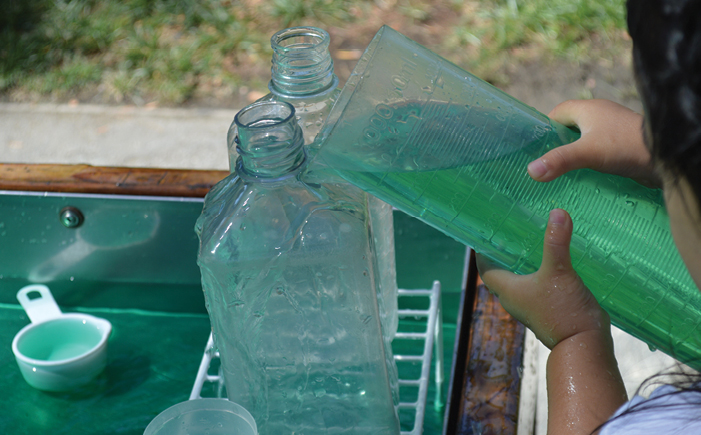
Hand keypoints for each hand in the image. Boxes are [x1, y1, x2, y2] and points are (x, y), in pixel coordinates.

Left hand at [476, 209, 608, 348]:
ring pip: (520, 280)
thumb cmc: (564, 311)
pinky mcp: (547, 308)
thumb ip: (557, 243)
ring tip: (532, 242)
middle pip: (501, 272)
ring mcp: (530, 305)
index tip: (485, 233)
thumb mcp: (560, 272)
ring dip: (523, 264)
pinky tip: (554, 261)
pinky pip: (536, 286)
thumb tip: (557, 213)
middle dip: (504, 254)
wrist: (584, 345)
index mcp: (508, 289)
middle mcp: (515, 298)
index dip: (482, 251)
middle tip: (512, 232)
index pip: (485, 268)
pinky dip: (539, 273)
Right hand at [527, 99, 659, 187]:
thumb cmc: (624, 146)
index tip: (535, 148)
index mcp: (588, 108)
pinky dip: (589, 160)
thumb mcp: (586, 153)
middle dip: (557, 144)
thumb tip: (530, 171)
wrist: (665, 155)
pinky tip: (585, 174)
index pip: (556, 113)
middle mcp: (599, 115)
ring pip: (584, 139)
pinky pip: (598, 149)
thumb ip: (558, 160)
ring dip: (574, 153)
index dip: (545, 128)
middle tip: (545, 163)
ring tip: (561, 171)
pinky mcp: (621, 143)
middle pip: (569, 127)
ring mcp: (611, 129)